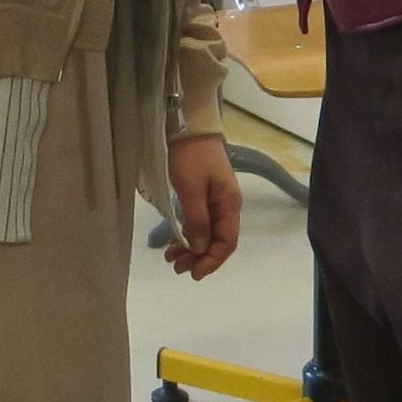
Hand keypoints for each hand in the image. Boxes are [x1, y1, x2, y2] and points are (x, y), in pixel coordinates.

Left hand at [164, 133, 241, 280]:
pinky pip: (199, 223)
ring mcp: (215, 201)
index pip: (227, 242)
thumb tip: (200, 249)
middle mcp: (226, 206)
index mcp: (229, 205)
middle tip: (177, 269)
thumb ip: (197, 221)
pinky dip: (187, 234)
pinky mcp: (204, 196)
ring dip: (191, 248)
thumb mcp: (191, 190)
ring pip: (206, 233)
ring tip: (171, 260)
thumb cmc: (191, 158)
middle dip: (199, 258)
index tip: (195, 274)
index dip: (212, 260)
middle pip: (217, 240)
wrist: (189, 127)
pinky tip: (174, 243)